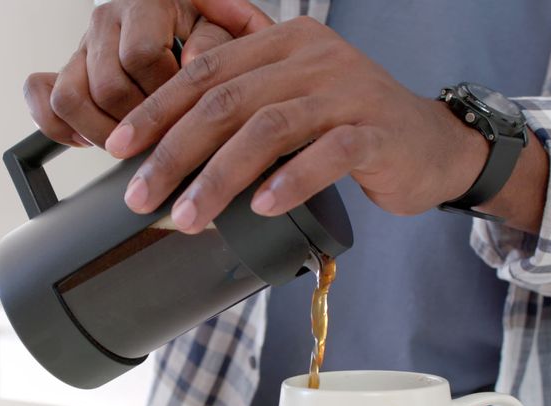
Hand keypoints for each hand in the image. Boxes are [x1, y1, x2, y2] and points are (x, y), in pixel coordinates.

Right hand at [23, 0, 252, 148]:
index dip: (164, 92)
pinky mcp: (63, 68)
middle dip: (139, 122)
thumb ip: (216, 41)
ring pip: (68, 98)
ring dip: (100, 131)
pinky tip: (89, 138)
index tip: (184, 108)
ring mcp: (80, 46)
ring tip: (130, 139)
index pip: (142, 56)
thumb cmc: (202, 34)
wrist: (177, 25)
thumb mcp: (222, 30)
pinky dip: (60, 127)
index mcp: (146, 4)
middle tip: (162, 132)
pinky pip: (42, 98)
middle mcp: (106, 20)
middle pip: (107, 87)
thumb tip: (193, 64)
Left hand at [104, 1, 496, 232]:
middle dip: (174, 152)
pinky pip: (327, 154)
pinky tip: (260, 207)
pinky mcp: (377, 132)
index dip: (156, 110)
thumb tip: (165, 148)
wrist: (432, 145)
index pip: (204, 71)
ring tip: (188, 216)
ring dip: (219, 177)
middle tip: (141, 195)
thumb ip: (242, 107)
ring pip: (268, 127)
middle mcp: (314, 57)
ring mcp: (349, 92)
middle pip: (226, 100)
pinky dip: (289, 181)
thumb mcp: (292, 102)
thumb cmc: (350, 129)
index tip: (118, 149)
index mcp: (283, 43)